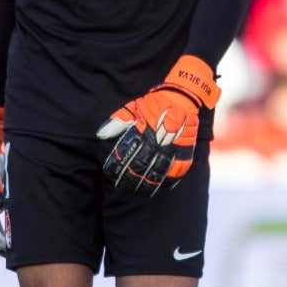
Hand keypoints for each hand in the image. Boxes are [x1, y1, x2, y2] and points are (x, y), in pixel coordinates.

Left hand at [98, 56, 218, 195]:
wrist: (183, 95)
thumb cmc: (156, 102)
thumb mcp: (134, 108)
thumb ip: (118, 122)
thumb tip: (100, 134)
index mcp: (142, 132)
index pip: (127, 155)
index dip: (118, 167)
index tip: (112, 175)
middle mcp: (156, 141)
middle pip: (141, 167)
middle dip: (131, 179)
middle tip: (124, 187)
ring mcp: (172, 147)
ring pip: (159, 172)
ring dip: (149, 184)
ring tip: (141, 192)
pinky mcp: (186, 149)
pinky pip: (179, 169)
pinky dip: (171, 179)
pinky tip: (164, 186)